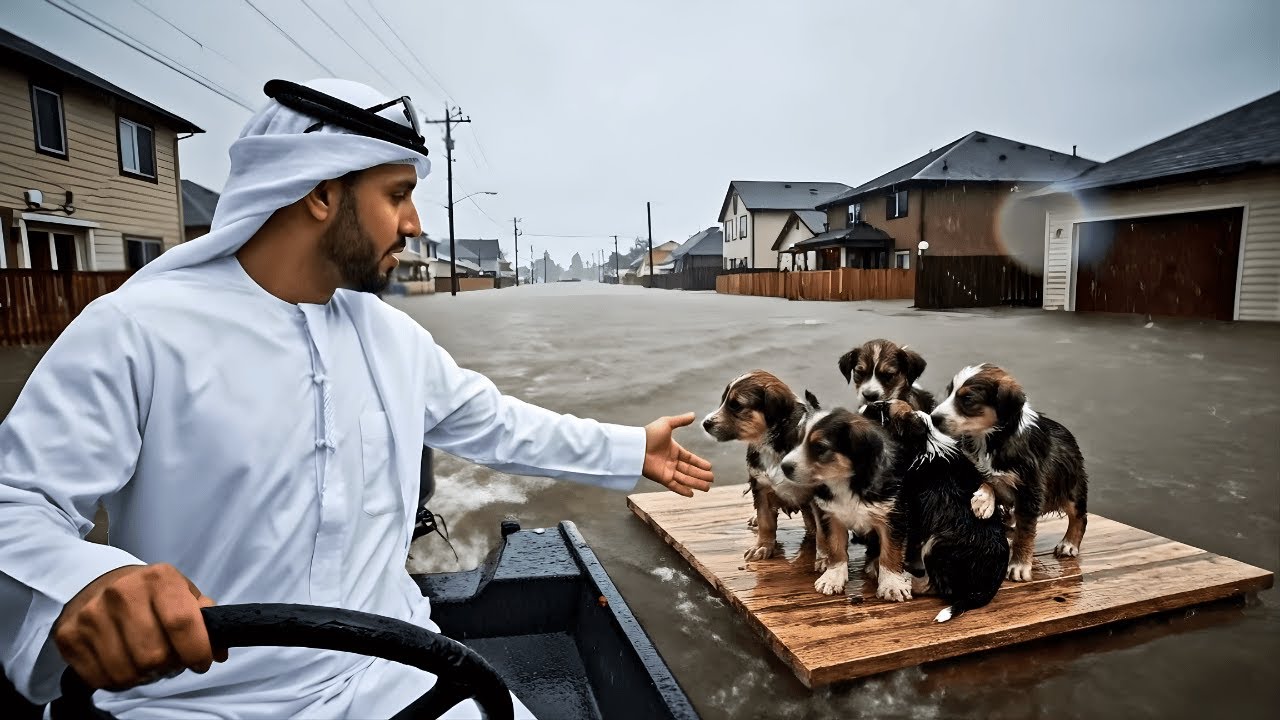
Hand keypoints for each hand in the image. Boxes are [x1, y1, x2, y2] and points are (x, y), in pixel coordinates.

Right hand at [53, 564, 227, 690]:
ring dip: (144, 676)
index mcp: (158, 579)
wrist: (96, 583)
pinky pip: (101, 678)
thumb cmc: (149, 593)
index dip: (197, 650)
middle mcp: (122, 593)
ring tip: (146, 661)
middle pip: (155, 655)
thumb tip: (219, 650)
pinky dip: (118, 680)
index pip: (183, 623)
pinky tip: (123, 662)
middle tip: (169, 660)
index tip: (202, 662)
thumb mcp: (181, 593)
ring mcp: (92, 615)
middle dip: (169, 666)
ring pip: (128, 672)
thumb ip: (204, 618)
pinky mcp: (69, 636)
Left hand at [642, 413, 714, 496]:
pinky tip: (692, 494)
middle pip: (690, 470)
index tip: (709, 467)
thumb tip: (693, 415)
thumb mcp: (667, 423)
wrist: (637, 446)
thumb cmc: (649, 434)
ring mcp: (667, 471)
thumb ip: (681, 420)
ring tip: (707, 488)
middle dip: (701, 475)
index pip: (690, 458)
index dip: (700, 463)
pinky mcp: (662, 478)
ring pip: (685, 479)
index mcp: (673, 450)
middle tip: (712, 479)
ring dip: (696, 483)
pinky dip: (683, 490)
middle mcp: (671, 461)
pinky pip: (674, 486)